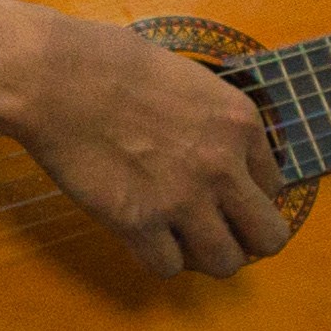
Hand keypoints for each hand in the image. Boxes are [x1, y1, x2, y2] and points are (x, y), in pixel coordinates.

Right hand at [5, 14, 295, 278]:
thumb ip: (215, 122)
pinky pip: (166, 267)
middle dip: (246, 238)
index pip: (273, 186)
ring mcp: (183, 197)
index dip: (247, 194)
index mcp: (241, 124)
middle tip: (217, 230)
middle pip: (268, 236)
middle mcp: (223, 165)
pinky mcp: (137, 221)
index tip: (222, 192)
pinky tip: (142, 237)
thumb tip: (222, 150)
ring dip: (205, 256)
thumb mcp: (192, 80)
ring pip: (225, 263)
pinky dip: (156, 258)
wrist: (57, 77)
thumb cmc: (112, 63)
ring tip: (182, 240)